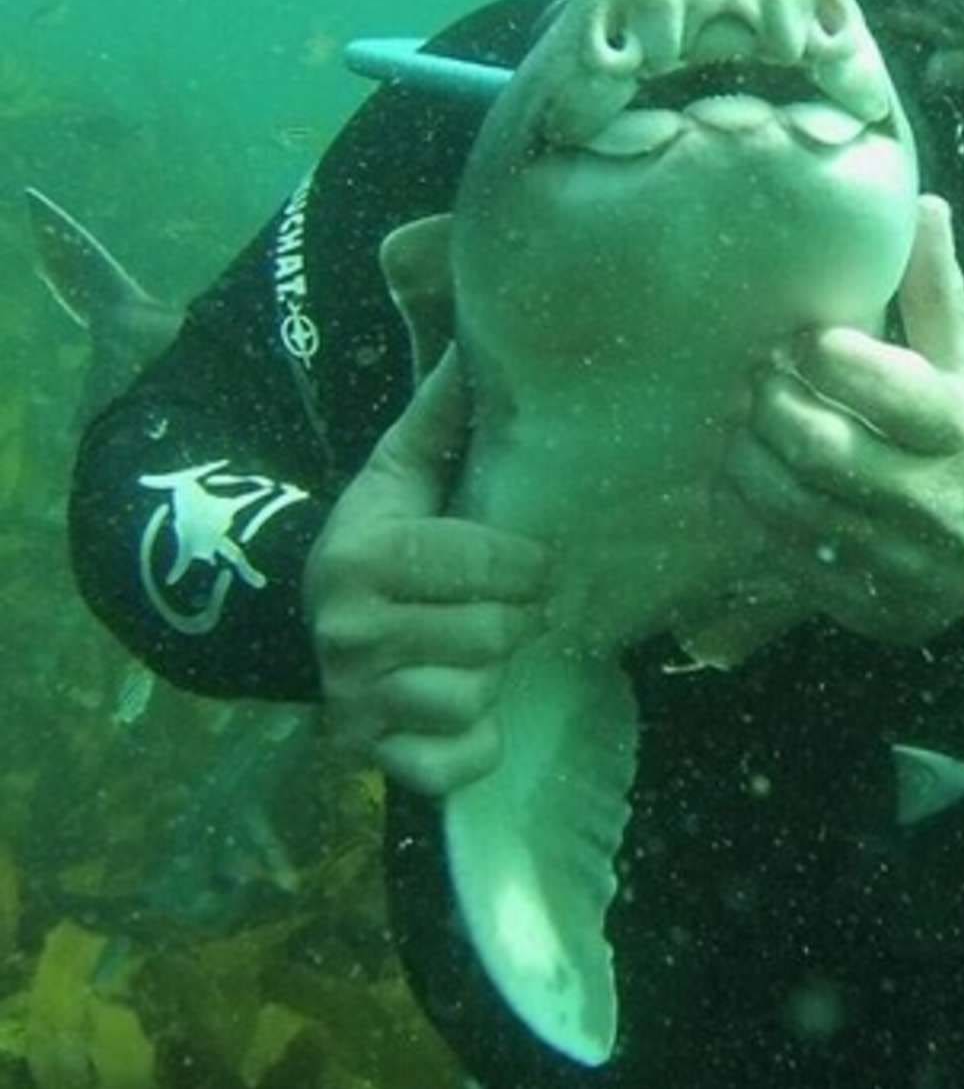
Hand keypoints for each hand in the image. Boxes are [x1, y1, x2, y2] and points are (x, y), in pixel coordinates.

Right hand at [304, 346, 546, 795]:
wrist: (304, 620)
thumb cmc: (381, 535)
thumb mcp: (401, 470)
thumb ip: (444, 412)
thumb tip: (479, 325)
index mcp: (361, 557)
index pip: (483, 563)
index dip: (526, 563)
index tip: (534, 558)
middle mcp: (347, 635)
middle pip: (490, 635)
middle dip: (515, 617)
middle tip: (511, 605)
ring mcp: (354, 703)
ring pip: (475, 698)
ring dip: (492, 676)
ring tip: (478, 648)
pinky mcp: (371, 758)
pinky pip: (458, 763)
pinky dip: (475, 741)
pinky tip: (465, 707)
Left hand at [724, 195, 963, 643]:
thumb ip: (936, 295)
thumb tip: (922, 204)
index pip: (890, 389)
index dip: (827, 356)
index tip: (798, 336)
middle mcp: (935, 500)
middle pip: (825, 450)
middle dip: (772, 407)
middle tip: (750, 380)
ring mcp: (897, 560)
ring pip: (794, 508)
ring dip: (747, 463)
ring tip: (734, 429)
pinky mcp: (861, 602)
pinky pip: (784, 560)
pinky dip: (750, 518)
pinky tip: (736, 484)